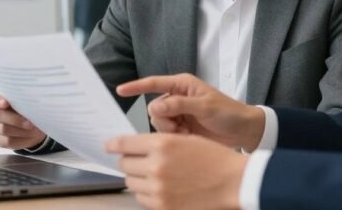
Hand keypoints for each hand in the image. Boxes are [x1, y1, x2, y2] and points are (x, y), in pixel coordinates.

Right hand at [0, 86, 45, 148]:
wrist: (32, 125)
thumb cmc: (29, 107)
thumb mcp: (29, 100)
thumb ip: (25, 99)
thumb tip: (31, 101)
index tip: (6, 103)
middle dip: (15, 119)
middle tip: (29, 123)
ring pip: (2, 129)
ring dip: (20, 131)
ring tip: (33, 130)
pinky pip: (6, 141)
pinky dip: (20, 140)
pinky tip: (29, 137)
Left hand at [106, 133, 246, 209]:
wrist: (234, 182)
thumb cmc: (213, 158)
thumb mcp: (184, 140)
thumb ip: (156, 143)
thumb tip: (133, 148)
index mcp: (162, 144)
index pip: (124, 144)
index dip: (113, 145)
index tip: (108, 146)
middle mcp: (156, 166)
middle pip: (124, 164)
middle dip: (129, 161)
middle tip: (138, 161)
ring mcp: (158, 188)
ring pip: (130, 182)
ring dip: (137, 178)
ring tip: (153, 175)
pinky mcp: (163, 206)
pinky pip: (141, 198)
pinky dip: (145, 193)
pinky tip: (159, 188)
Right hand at [117, 73, 265, 149]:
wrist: (244, 131)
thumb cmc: (230, 113)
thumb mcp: (206, 106)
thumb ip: (180, 105)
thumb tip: (156, 105)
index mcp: (182, 85)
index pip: (154, 83)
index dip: (136, 86)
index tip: (121, 90)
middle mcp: (177, 97)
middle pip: (154, 108)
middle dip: (163, 120)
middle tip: (179, 127)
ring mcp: (179, 114)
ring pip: (159, 122)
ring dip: (169, 131)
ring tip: (187, 134)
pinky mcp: (181, 128)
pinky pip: (167, 134)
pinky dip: (174, 138)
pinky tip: (188, 139)